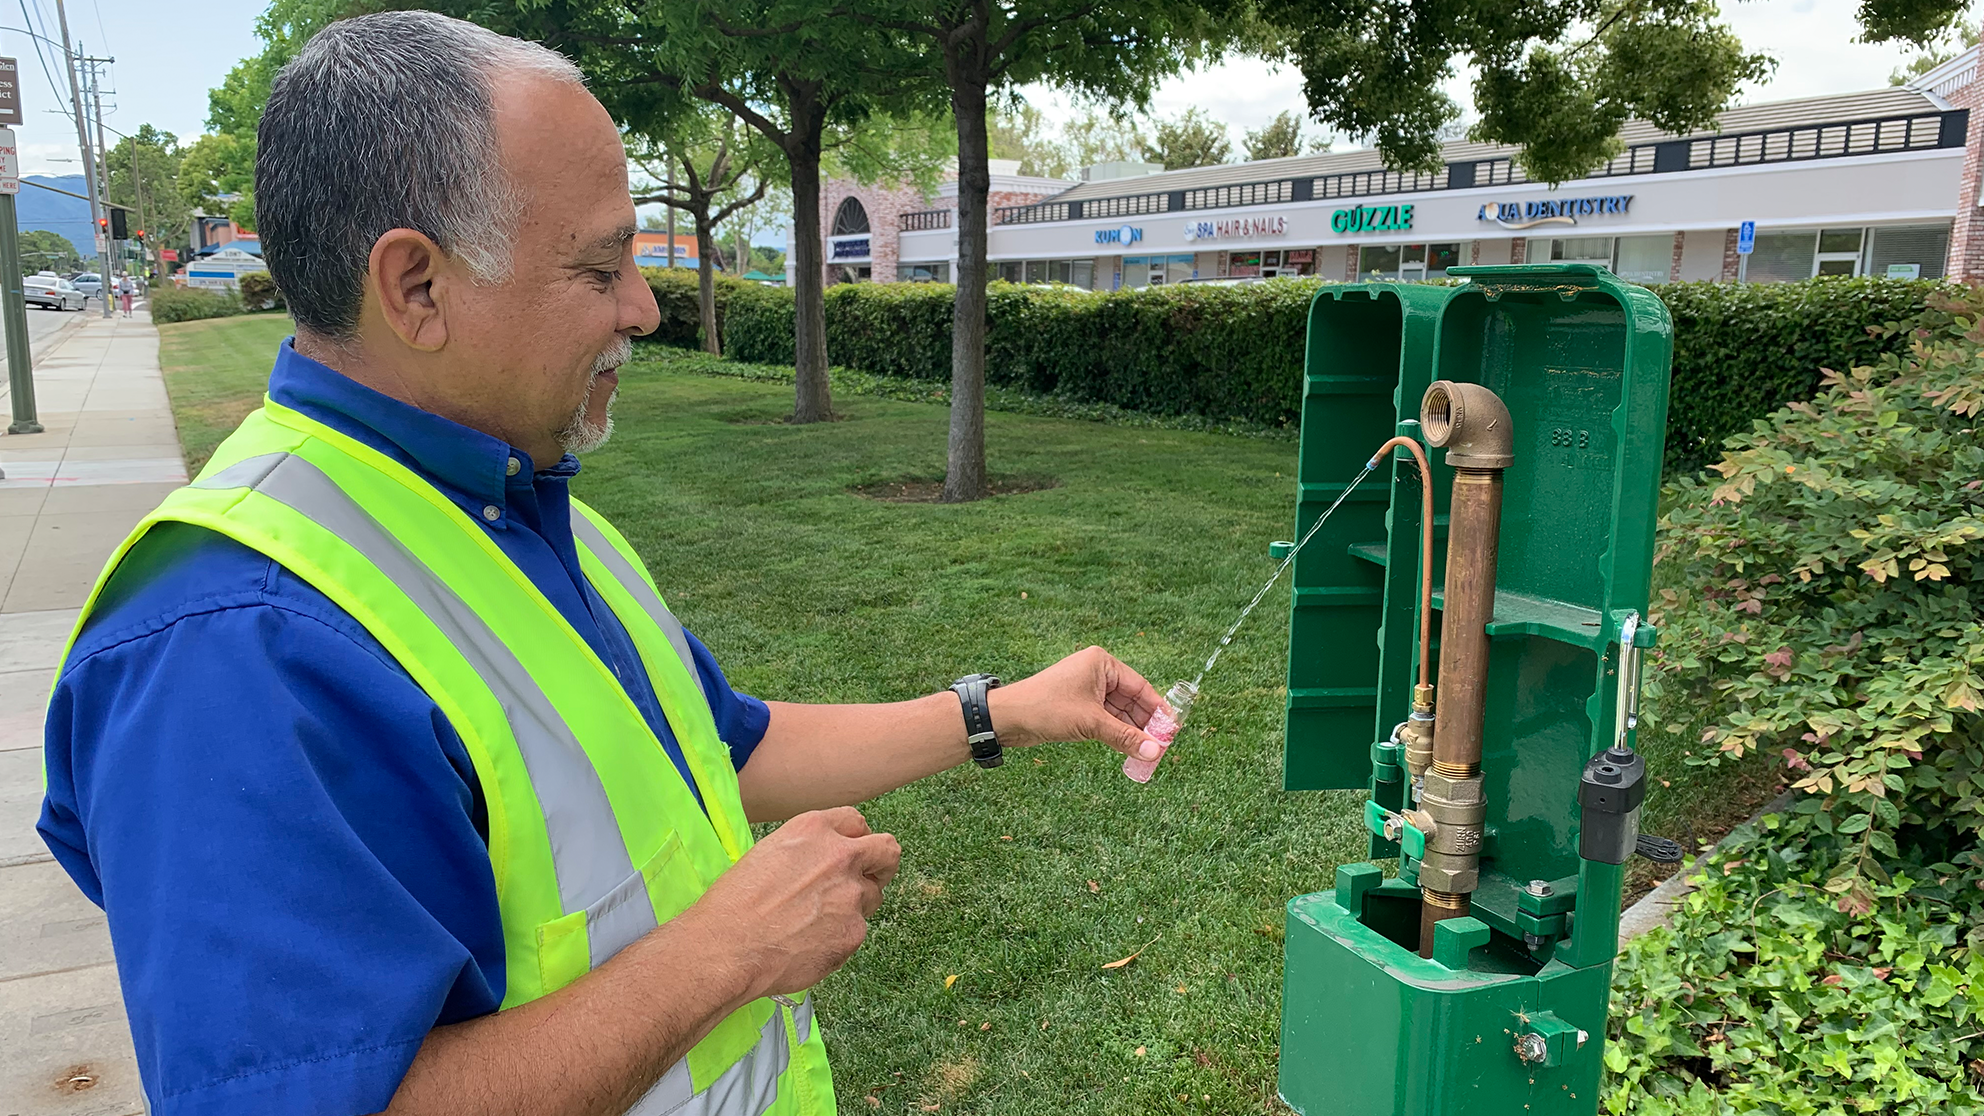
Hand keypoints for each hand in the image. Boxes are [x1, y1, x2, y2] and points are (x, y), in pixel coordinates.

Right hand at [688, 807, 900, 998]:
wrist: (728, 947)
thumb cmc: (734, 905)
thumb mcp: (769, 854)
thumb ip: (807, 853)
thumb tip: (822, 867)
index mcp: (814, 830)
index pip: (857, 822)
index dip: (857, 839)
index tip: (854, 851)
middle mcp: (840, 856)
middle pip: (887, 851)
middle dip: (883, 864)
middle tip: (872, 878)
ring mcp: (851, 895)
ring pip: (872, 897)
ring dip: (854, 906)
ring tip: (816, 923)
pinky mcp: (854, 932)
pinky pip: (856, 932)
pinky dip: (839, 939)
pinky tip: (808, 945)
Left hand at [989, 646, 1168, 759]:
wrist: (1007, 718)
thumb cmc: (1047, 709)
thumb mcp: (1091, 723)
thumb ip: (1125, 737)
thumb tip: (1155, 752)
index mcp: (1101, 663)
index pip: (1140, 686)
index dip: (1157, 710)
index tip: (1172, 730)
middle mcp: (1096, 672)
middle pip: (1131, 700)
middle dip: (1145, 724)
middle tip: (1162, 747)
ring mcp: (1086, 690)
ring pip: (1118, 713)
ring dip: (1131, 732)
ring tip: (1148, 753)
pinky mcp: (1078, 707)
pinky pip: (1104, 719)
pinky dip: (1116, 733)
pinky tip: (1129, 749)